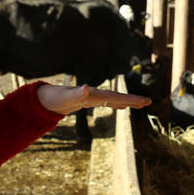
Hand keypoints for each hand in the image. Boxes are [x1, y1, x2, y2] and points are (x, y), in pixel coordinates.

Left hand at [36, 83, 150, 114]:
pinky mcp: (89, 101)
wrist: (45, 99)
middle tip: (149, 102)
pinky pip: (107, 102)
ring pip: (114, 99)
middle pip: (118, 96)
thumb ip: (77, 93)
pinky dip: (117, 104)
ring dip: (127, 101)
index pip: (116, 96)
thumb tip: (87, 87)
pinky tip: (121, 106)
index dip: (130, 99)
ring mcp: (92, 97)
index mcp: (94, 94)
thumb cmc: (55, 99)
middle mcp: (95, 94)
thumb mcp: (66, 98)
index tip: (144, 101)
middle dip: (133, 99)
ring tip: (141, 104)